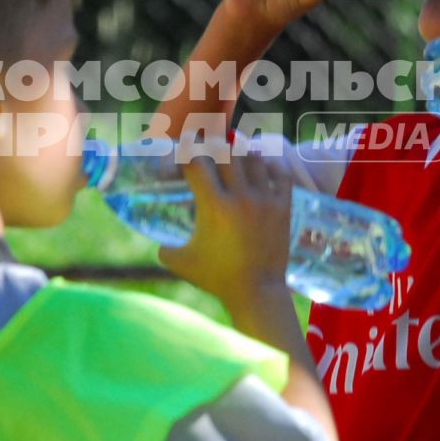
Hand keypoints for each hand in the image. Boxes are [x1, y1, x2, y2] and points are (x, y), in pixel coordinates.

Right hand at [158, 152, 292, 310]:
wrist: (257, 293)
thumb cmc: (217, 278)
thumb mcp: (180, 262)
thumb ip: (163, 247)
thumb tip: (156, 240)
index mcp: (213, 206)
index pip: (196, 163)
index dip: (186, 152)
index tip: (184, 152)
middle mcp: (240, 197)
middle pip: (226, 153)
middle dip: (214, 148)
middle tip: (209, 150)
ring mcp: (265, 200)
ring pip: (254, 158)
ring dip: (241, 153)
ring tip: (234, 155)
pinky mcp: (283, 207)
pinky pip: (279, 173)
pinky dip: (269, 165)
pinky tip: (261, 167)